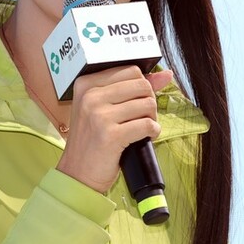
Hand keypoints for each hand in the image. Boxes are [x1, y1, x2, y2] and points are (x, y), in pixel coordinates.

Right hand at [55, 67, 173, 193]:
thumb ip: (134, 88)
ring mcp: (99, 115)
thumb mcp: (104, 108)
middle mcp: (90, 97)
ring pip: (147, 104)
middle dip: (149, 101)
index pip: (130, 71)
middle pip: (142, 85)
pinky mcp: (111, 135)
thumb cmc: (92, 140)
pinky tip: (144, 138)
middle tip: (141, 117)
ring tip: (141, 129)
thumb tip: (166, 74)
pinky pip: (147, 125)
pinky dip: (153, 132)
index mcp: (86, 85)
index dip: (142, 86)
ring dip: (151, 119)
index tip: (136, 102)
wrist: (78, 172)